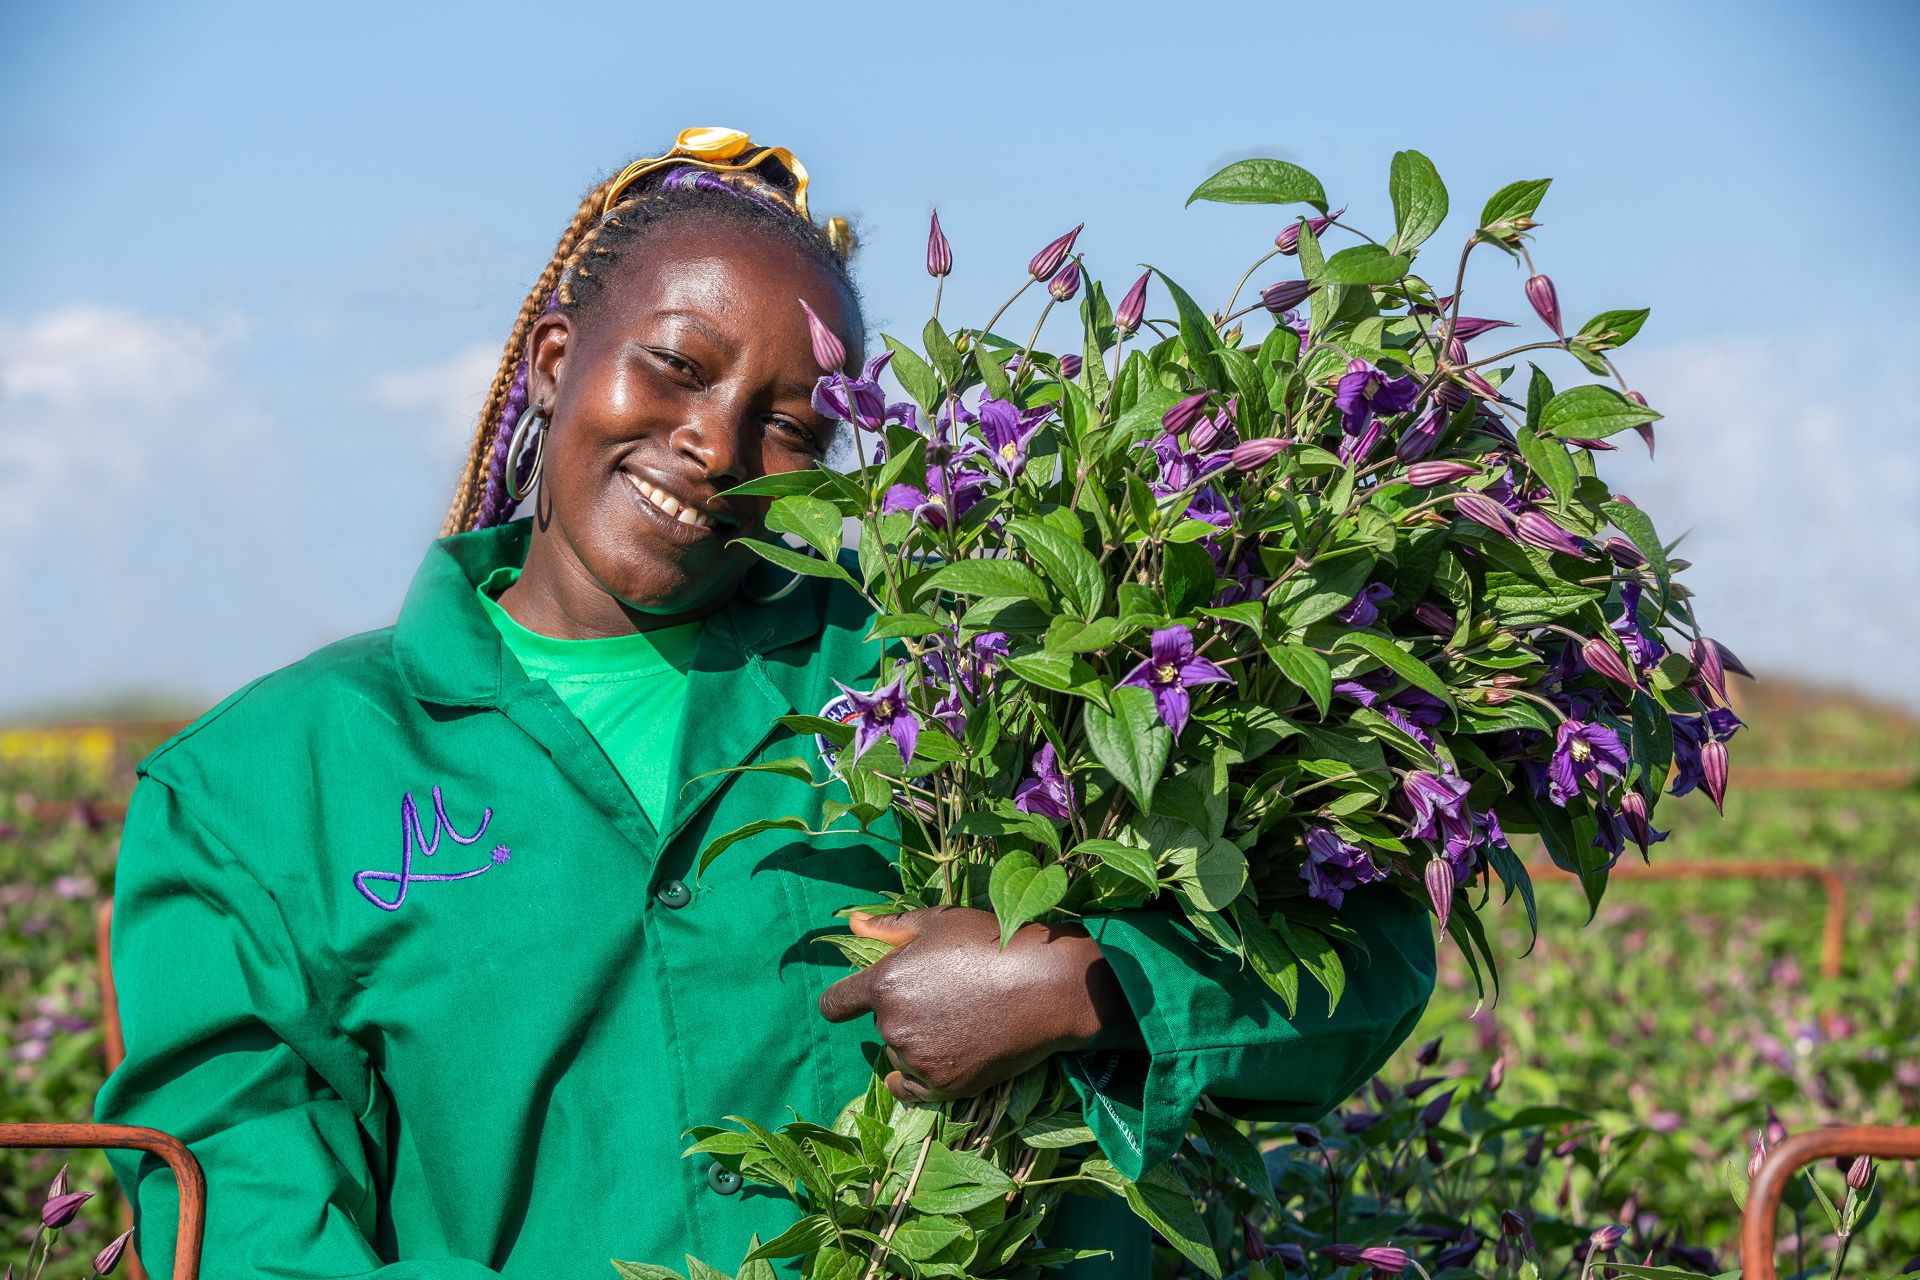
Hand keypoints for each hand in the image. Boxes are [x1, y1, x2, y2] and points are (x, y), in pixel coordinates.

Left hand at [817, 906, 1138, 1101]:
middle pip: (881, 1024)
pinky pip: (911, 1087)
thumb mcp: (938, 923)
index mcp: (884, 983)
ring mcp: (918, 1059)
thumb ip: (888, 928)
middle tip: (943, 995)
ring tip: (958, 1019)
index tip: (853, 1002)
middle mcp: (893, 1025)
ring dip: (916, 1041)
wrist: (1047, 986)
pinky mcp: (944, 1085)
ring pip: (900, 1053)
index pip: (836, 1004)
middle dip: (902, 1011)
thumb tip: (850, 923)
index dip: (844, 1002)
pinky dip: (916, 1077)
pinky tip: (933, 1061)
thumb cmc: (991, 943)